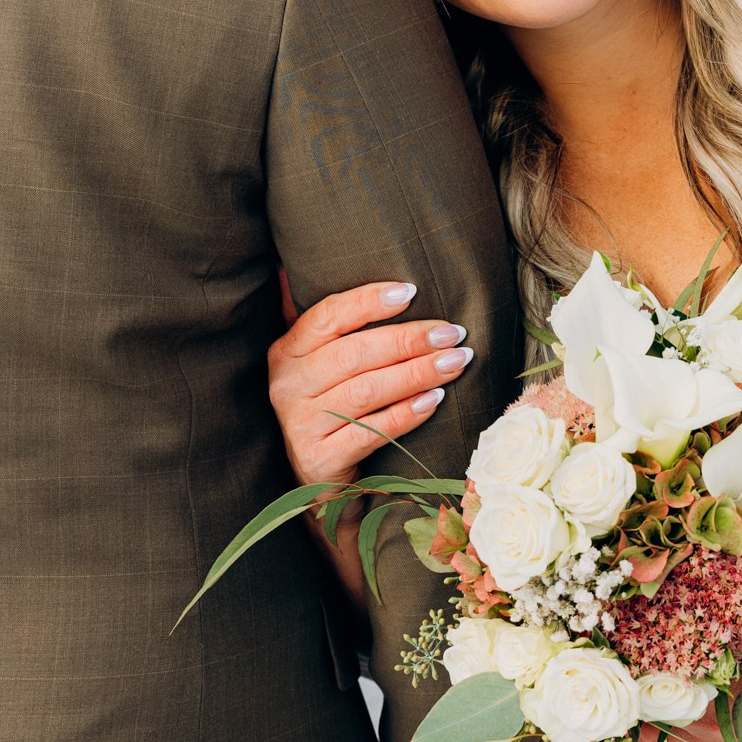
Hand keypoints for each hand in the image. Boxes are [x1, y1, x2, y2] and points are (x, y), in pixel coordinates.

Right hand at [268, 279, 474, 489]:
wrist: (314, 479)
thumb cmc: (325, 406)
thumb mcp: (312, 362)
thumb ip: (319, 319)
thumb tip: (295, 262)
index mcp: (285, 352)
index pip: (327, 316)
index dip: (368, 301)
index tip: (412, 292)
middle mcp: (287, 386)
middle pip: (355, 354)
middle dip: (409, 340)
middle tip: (452, 332)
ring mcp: (301, 425)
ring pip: (368, 391)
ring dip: (417, 373)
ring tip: (455, 361)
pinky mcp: (319, 459)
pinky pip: (371, 431)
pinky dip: (406, 413)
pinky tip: (435, 399)